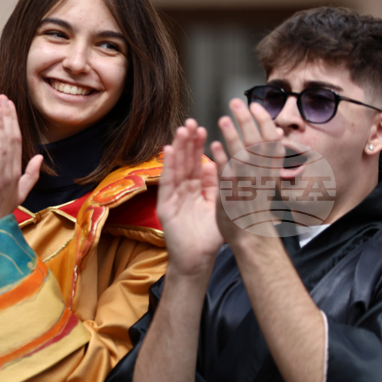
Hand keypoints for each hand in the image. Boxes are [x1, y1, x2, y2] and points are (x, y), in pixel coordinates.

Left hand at [0, 95, 41, 240]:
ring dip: (0, 127)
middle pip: (12, 141)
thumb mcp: (19, 195)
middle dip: (7, 118)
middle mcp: (11, 176)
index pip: (18, 142)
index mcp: (17, 175)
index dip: (14, 122)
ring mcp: (0, 182)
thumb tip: (39, 157)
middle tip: (3, 98)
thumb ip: (30, 175)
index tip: (9, 104)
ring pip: (3, 149)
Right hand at [157, 119, 223, 275]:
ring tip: (180, 131)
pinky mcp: (165, 206)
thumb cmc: (209, 237)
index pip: (197, 163)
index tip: (203, 129)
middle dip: (187, 142)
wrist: (198, 259)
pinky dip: (168, 167)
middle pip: (185, 162)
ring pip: (176, 168)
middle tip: (190, 122)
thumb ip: (216, 185)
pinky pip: (167, 183)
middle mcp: (183, 190)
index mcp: (197, 189)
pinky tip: (169, 151)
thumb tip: (215, 163)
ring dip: (177, 149)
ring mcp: (173, 197)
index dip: (199, 146)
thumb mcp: (217, 205)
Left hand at [211, 99, 285, 242]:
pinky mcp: (234, 195)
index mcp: (271, 169)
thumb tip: (274, 132)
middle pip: (257, 142)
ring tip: (223, 119)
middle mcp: (263, 175)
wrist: (252, 236)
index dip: (264, 121)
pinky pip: (228, 175)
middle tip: (235, 103)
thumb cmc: (257, 205)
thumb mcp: (267, 178)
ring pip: (243, 156)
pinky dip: (222, 159)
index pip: (272, 139)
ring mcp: (249, 185)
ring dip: (233, 136)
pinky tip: (213, 147)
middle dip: (247, 120)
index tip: (256, 106)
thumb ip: (268, 156)